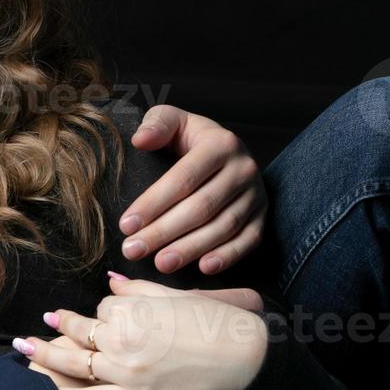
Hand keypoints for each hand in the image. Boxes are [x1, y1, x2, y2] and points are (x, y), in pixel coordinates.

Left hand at [14, 275, 267, 389]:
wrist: (248, 361)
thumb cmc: (219, 325)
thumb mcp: (178, 297)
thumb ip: (139, 289)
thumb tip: (111, 279)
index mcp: (134, 310)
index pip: (103, 309)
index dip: (103, 315)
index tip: (99, 318)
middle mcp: (123, 338)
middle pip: (81, 332)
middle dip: (60, 328)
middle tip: (39, 326)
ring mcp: (125, 371)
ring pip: (75, 362)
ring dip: (44, 356)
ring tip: (24, 349)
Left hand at [120, 105, 266, 275]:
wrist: (224, 150)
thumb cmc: (188, 139)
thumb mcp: (171, 121)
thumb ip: (155, 125)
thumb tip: (140, 140)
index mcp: (220, 144)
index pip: (183, 179)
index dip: (153, 203)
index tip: (126, 225)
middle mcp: (244, 169)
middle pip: (201, 207)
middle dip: (164, 232)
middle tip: (134, 249)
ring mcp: (257, 195)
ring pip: (224, 227)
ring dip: (190, 248)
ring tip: (160, 263)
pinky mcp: (263, 216)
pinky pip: (249, 240)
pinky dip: (228, 256)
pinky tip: (203, 268)